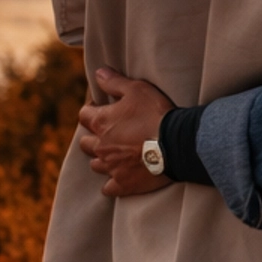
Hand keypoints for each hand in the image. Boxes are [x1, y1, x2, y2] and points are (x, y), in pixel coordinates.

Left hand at [77, 67, 174, 196]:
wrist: (176, 144)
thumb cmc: (156, 113)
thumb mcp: (137, 89)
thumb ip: (114, 82)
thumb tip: (98, 73)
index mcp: (101, 122)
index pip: (84, 115)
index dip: (92, 110)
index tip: (102, 109)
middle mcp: (101, 146)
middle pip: (85, 143)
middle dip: (94, 137)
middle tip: (109, 133)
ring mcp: (111, 167)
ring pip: (96, 165)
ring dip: (102, 159)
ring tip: (115, 155)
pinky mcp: (123, 183)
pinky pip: (109, 188)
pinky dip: (112, 183)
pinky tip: (119, 178)